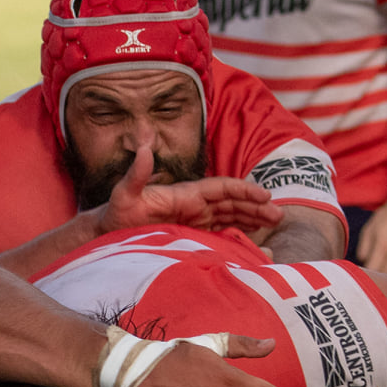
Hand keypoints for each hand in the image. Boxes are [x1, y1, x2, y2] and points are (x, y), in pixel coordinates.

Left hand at [102, 142, 282, 237]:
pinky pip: (221, 232)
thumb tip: (144, 146)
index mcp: (185, 194)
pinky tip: (253, 240)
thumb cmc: (115, 216)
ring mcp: (194, 220)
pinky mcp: (193, 235)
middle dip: (256, 206)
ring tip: (275, 224)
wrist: (107, 234)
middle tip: (279, 215)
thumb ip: (136, 173)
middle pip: (232, 201)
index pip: (221, 188)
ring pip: (230, 215)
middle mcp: (193, 205)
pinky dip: (239, 234)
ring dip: (252, 218)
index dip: (243, 190)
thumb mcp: (123, 194)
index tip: (264, 196)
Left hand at [354, 196, 386, 276]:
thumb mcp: (370, 229)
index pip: (373, 271)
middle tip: (371, 278)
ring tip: (383, 276)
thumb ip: (363, 249)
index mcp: (383, 245)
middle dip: (377, 279)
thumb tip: (362, 265)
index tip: (362, 276)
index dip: (367, 276)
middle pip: (386, 277)